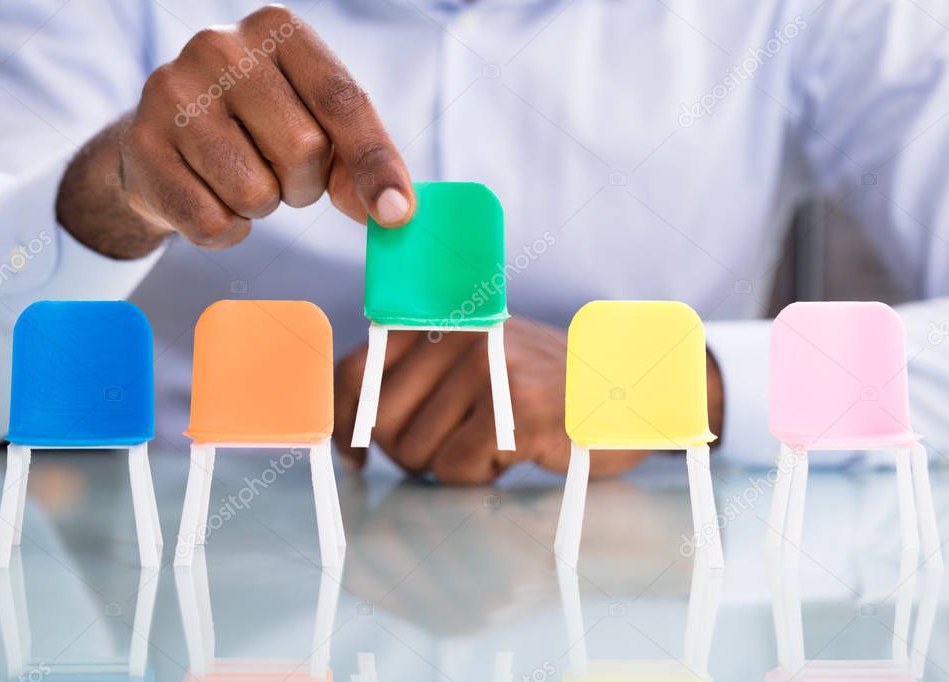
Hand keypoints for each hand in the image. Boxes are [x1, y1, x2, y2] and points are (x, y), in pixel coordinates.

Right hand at [56, 6, 413, 258]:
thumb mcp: (318, 127)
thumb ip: (358, 162)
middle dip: (304, 183)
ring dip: (262, 206)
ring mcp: (172, 92)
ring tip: (241, 177)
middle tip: (281, 173)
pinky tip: (210, 197)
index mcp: (278, 30)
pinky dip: (225, 229)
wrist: (164, 141)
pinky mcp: (141, 145)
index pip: (342, 101)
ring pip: (254, 192)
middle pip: (303, 149)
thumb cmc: (257, 129)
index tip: (397, 213)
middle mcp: (220, 47)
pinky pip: (211, 222)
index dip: (375, 163)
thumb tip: (393, 210)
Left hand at [335, 317, 725, 484]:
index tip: (351, 455)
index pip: (358, 369)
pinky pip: (456, 468)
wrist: (627, 387)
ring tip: (491, 444)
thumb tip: (351, 435)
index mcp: (442, 320)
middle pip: (381, 422)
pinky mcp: (513, 409)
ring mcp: (487, 370)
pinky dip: (478, 476)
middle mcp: (458, 336)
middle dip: (405, 452)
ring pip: (416, 452)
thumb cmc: (543, 386)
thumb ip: (420, 379)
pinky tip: (512, 454)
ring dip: (448, 466)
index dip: (342, 418)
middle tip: (450, 450)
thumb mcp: (478, 360)